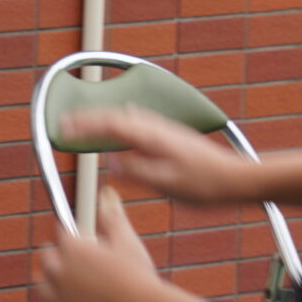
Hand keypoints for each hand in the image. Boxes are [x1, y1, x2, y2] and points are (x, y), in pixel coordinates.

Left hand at [34, 185, 160, 301]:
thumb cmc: (136, 276)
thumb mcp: (125, 239)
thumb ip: (111, 215)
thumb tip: (106, 192)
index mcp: (72, 247)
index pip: (59, 231)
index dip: (68, 234)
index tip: (73, 237)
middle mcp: (58, 269)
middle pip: (46, 256)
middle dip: (57, 254)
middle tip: (71, 259)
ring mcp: (55, 295)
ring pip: (42, 283)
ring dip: (50, 280)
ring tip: (65, 281)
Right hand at [61, 107, 254, 204]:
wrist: (238, 178)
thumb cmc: (206, 185)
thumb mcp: (168, 184)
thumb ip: (137, 171)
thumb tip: (110, 159)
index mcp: (153, 137)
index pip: (110, 124)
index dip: (84, 123)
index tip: (63, 125)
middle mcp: (158, 128)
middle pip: (115, 116)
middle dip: (88, 118)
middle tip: (66, 124)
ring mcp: (166, 130)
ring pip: (127, 118)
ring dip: (103, 120)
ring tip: (85, 127)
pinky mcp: (172, 137)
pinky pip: (138, 124)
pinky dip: (120, 124)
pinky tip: (120, 131)